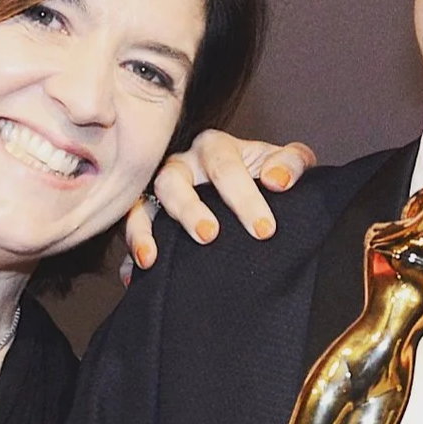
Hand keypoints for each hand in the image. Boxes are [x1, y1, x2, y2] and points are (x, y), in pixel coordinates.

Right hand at [121, 133, 314, 276]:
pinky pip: (130, 230)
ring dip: (143, 229)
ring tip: (150, 258)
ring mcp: (160, 190)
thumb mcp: (286, 164)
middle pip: (174, 180)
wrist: (253, 194)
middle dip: (189, 209)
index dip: (244, 199)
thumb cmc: (267, 175)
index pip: (226, 168)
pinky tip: (135, 275)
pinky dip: (131, 252)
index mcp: (216, 149)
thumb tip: (277, 181)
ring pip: (142, 203)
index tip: (264, 230)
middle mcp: (183, 165)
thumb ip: (292, 164)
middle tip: (209, 236)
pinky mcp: (148, 215)